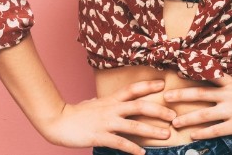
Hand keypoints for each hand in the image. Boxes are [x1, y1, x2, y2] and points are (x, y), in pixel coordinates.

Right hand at [38, 79, 177, 154]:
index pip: (132, 89)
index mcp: (110, 100)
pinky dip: (132, 148)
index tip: (163, 84)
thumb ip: (101, 103)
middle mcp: (111, 109)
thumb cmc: (75, 114)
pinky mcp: (100, 136)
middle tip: (174, 115)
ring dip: (152, 130)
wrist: (57, 121)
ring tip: (166, 135)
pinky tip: (142, 153)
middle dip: (158, 110)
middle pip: (139, 106)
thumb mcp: (91, 104)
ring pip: (134, 125)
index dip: (148, 86)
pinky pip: (120, 142)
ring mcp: (106, 122)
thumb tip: (100, 100)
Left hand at [163, 75, 231, 140]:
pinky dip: (203, 133)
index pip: (209, 75)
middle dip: (181, 95)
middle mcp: (230, 95)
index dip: (192, 72)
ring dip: (187, 118)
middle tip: (166, 97)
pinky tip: (192, 135)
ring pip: (204, 114)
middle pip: (200, 94)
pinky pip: (216, 130)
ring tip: (174, 122)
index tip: (176, 71)